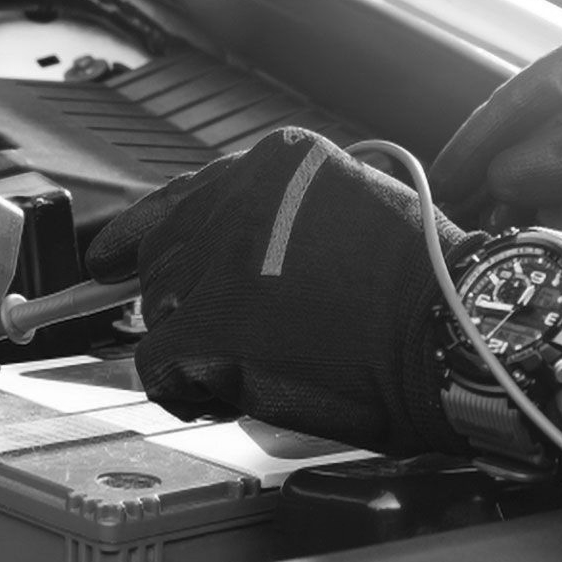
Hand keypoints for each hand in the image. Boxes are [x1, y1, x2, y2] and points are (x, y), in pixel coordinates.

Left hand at [83, 128, 473, 455]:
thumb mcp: (354, 212)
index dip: (142, 233)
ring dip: (195, 349)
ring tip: (254, 370)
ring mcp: (221, 261)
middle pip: (164, 258)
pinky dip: (183, 391)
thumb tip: (226, 254)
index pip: (183, 196)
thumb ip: (285, 219)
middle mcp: (240, 200)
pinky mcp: (211, 327)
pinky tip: (225, 397)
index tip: (108, 257)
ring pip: (160, 312)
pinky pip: (158, 366)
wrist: (454, 335)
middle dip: (185, 305)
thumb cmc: (426, 292)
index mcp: (279, 164)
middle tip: (224, 344)